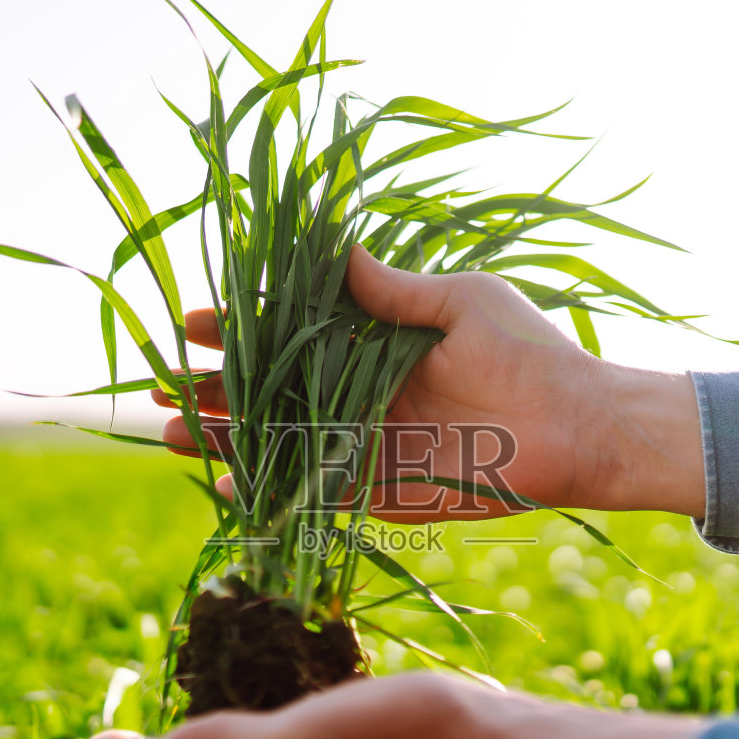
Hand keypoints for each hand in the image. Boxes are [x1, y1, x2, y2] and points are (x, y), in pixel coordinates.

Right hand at [155, 246, 705, 521]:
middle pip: (271, 391)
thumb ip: (393, 289)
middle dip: (212, 390)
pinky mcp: (384, 490)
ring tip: (169, 432)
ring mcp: (369, 442)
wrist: (580, 427)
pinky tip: (223, 484)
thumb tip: (334, 247)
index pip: (291, 332)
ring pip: (279, 441)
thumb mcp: (461, 301)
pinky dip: (269, 490)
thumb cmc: (530, 353)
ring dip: (225, 438)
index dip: (239, 327)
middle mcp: (363, 392)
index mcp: (376, 342)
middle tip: (158, 387)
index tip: (190, 322)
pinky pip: (314, 491)